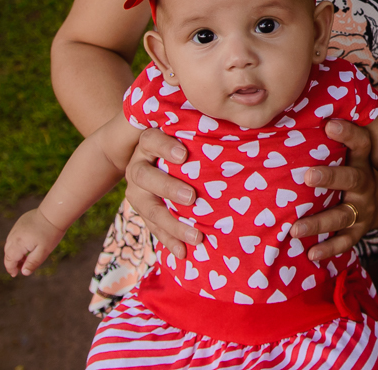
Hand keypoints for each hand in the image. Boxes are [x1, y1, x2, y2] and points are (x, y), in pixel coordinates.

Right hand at [4, 209, 64, 276]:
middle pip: (8, 253)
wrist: (54, 213)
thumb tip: (24, 273)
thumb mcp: (43, 251)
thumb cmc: (50, 233)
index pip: (9, 260)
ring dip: (15, 252)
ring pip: (10, 244)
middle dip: (12, 262)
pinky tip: (27, 245)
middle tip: (21, 268)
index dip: (11, 269)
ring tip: (25, 258)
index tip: (15, 274)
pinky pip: (14, 236)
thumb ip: (32, 263)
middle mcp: (13, 236)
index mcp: (18, 244)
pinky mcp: (20, 222)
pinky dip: (17, 243)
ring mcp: (16, 228)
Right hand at [124, 128, 200, 259]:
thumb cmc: (186, 140)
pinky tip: (183, 252)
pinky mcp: (144, 209)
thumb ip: (202, 128)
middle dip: (167, 188)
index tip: (183, 155)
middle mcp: (139, 165)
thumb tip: (239, 124)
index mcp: (149, 142)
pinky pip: (152, 227)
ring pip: (147, 206)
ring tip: (195, 235)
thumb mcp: (188, 131)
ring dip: (170, 223)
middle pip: (144, 176)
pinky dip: (168, 240)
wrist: (157, 158)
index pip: (150, 140)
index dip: (164, 147)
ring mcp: (138, 190)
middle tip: (191, 198)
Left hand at [290, 119, 377, 261]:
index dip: (348, 133)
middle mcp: (364, 183)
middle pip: (351, 179)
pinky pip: (345, 241)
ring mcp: (362, 209)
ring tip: (295, 229)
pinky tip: (311, 253)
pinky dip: (328, 248)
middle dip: (330, 178)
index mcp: (361, 161)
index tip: (330, 124)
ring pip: (342, 215)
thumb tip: (290, 115)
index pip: (359, 143)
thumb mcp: (348, 156)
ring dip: (319, 222)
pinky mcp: (359, 230)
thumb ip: (328, 141)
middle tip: (308, 175)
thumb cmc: (349, 171)